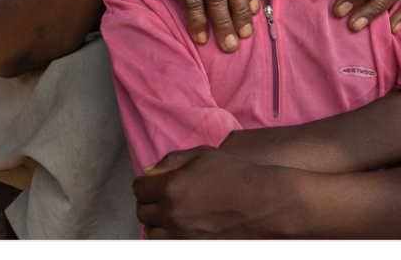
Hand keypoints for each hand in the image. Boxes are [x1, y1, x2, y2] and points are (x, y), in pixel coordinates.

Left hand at [133, 146, 288, 238]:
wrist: (261, 201)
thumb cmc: (234, 174)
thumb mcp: (201, 155)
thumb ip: (170, 161)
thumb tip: (149, 170)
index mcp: (171, 188)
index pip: (139, 190)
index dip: (142, 183)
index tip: (149, 181)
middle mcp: (173, 213)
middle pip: (142, 212)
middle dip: (146, 201)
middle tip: (157, 194)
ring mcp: (183, 233)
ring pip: (151, 232)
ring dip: (155, 221)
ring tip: (167, 210)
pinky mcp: (194, 245)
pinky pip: (168, 243)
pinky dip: (167, 234)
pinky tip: (177, 223)